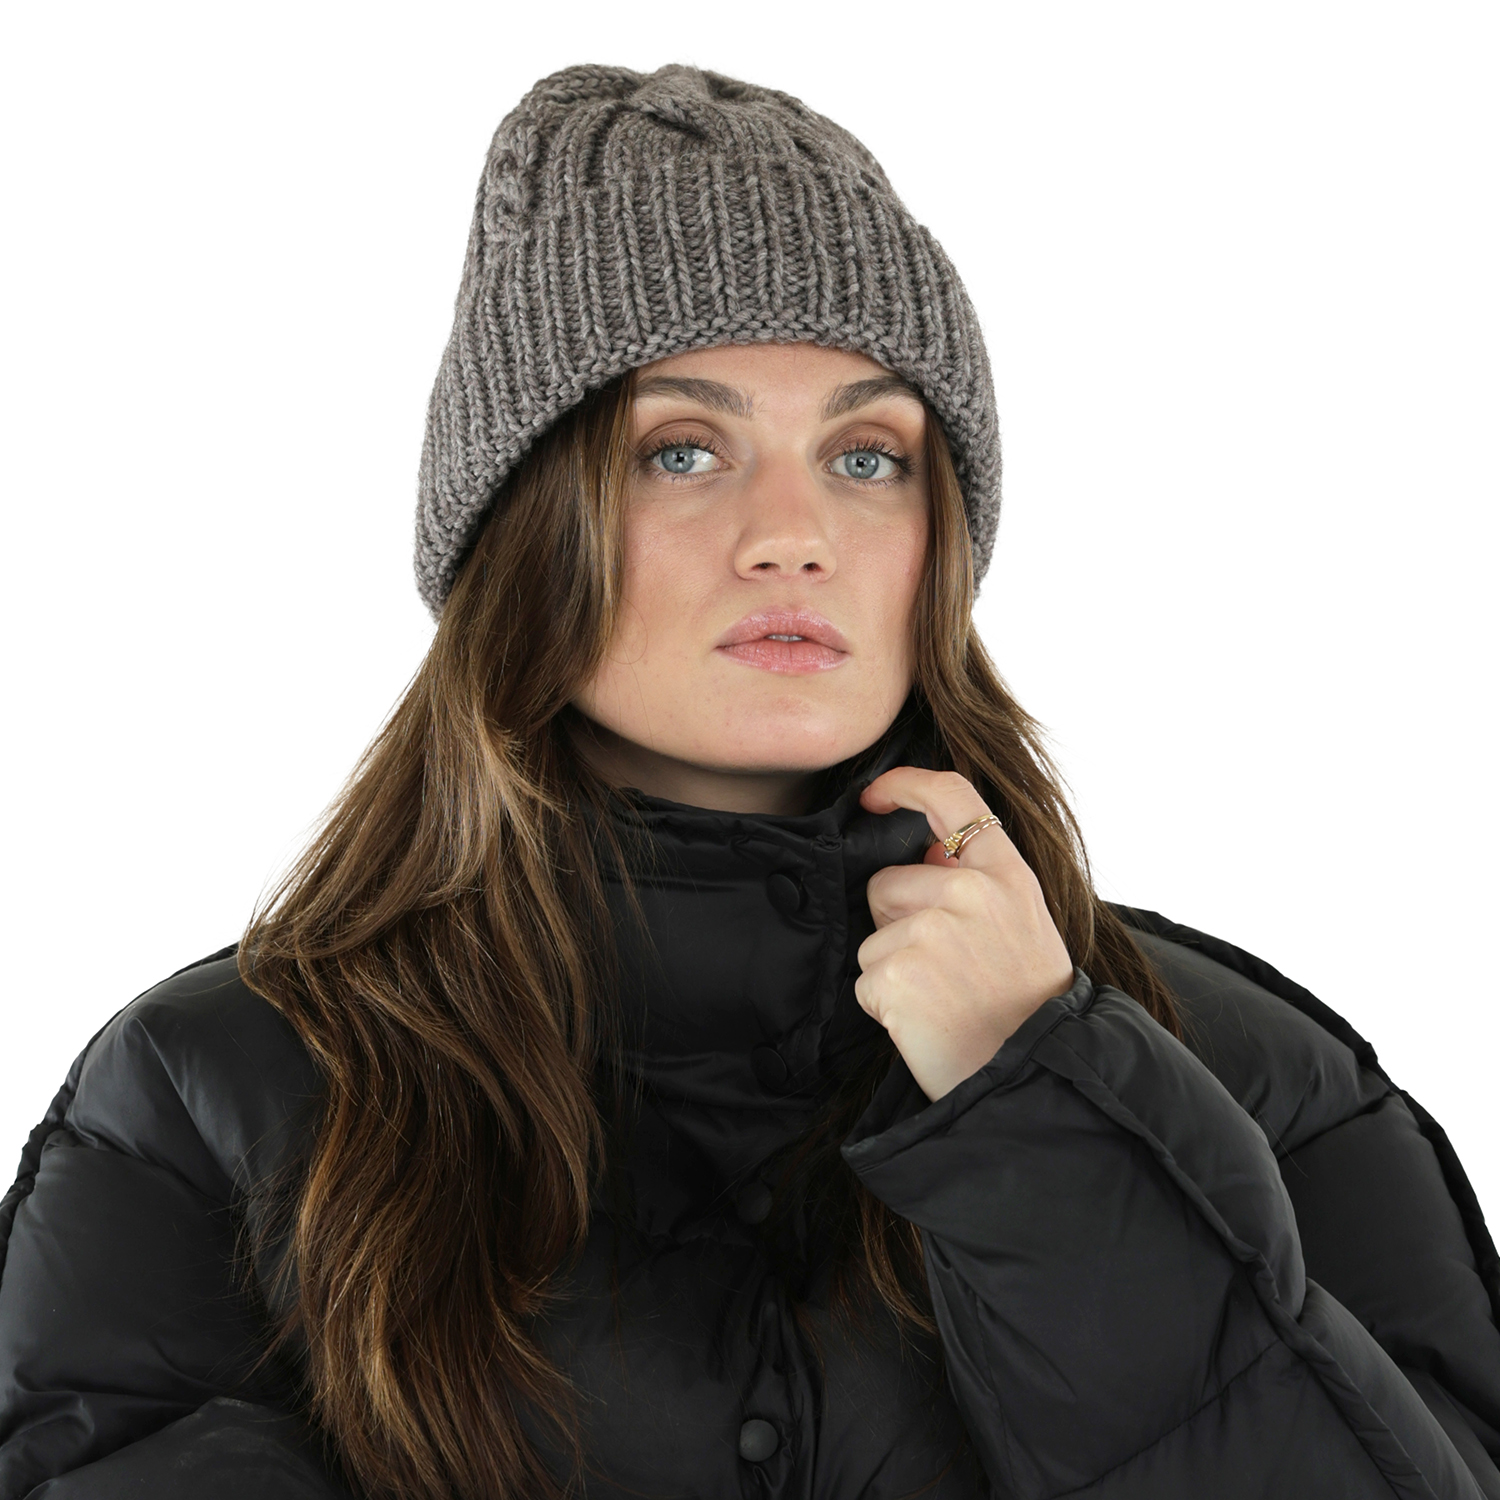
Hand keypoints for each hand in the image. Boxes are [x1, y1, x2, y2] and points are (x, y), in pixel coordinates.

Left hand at [856, 767, 1076, 1100]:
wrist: (1034, 1079)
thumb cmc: (1025, 1010)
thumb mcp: (1021, 927)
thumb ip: (977, 882)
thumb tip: (926, 848)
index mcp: (1007, 875)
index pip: (953, 797)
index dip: (905, 784)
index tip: (875, 794)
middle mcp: (971, 892)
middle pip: (887, 883)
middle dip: (896, 923)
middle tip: (945, 972)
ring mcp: (931, 929)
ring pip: (872, 935)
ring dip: (892, 968)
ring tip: (941, 1000)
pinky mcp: (896, 971)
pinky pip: (866, 979)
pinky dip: (885, 1006)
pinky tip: (925, 1022)